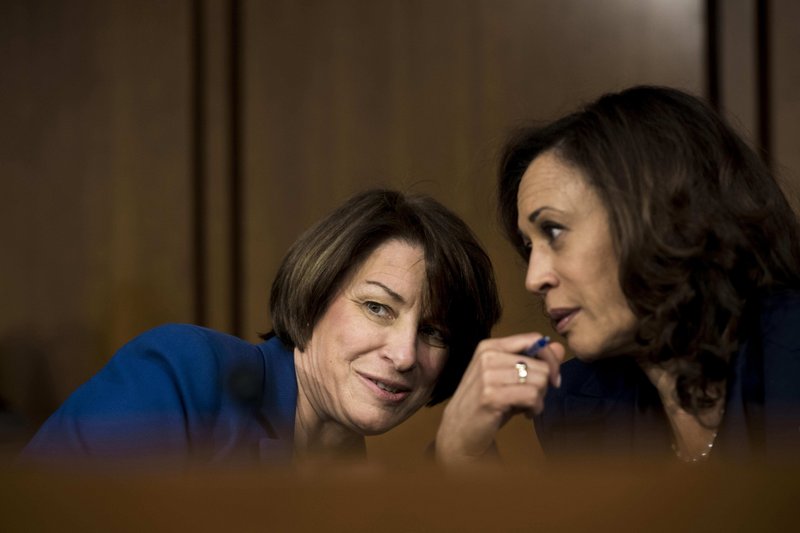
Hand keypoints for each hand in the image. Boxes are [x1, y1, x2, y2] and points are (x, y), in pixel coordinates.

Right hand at [435, 333, 564, 465]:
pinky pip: (531, 396)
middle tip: (532, 399)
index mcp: (490, 346)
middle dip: (544, 386)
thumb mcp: (510, 377)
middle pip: (541, 365)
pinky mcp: (491, 395)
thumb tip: (560, 347)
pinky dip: (535, 408)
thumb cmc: (487, 403)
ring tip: (527, 407)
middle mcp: (488, 356)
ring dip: (539, 399)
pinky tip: (525, 414)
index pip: (533, 339)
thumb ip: (534, 361)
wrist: (460, 430)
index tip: (554, 378)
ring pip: (539, 380)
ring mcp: (487, 375)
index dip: (550, 359)